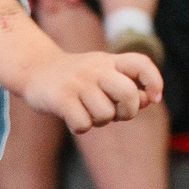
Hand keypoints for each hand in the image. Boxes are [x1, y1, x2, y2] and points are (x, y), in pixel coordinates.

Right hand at [22, 49, 161, 132]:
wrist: (34, 70)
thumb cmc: (76, 79)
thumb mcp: (103, 75)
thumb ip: (127, 87)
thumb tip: (149, 100)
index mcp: (109, 61)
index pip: (140, 64)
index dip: (154, 81)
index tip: (154, 98)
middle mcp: (95, 68)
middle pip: (128, 93)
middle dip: (128, 111)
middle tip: (117, 114)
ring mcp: (77, 82)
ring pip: (105, 114)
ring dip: (99, 121)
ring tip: (88, 113)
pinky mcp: (60, 98)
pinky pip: (83, 124)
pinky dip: (81, 127)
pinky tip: (73, 118)